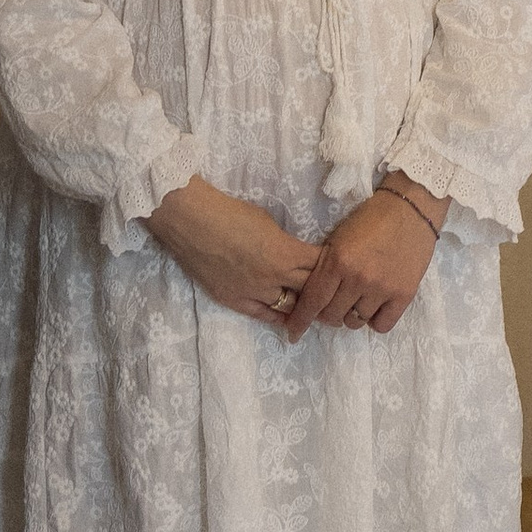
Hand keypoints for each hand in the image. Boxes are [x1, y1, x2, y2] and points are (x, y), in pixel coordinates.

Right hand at [144, 177, 321, 326]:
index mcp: (286, 254)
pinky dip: (280, 316)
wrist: (190, 220)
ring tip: (316, 307)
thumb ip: (286, 244)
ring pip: (290, 307)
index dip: (333, 268)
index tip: (341, 269)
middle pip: (311, 290)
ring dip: (303, 306)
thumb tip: (295, 254)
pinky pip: (264, 315)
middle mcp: (274, 278)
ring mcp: (253, 293)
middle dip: (324, 290)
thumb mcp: (269, 223)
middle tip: (335, 292)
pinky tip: (291, 319)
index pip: (321, 267)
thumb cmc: (229, 212)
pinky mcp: (234, 301)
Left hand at [284, 179, 443, 340]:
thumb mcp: (338, 239)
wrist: (409, 209)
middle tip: (333, 304)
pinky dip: (374, 320)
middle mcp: (358, 278)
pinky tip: (375, 306)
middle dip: (327, 314)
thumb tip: (313, 299)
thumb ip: (325, 268)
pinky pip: (381, 325)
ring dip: (351, 315)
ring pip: (355, 322)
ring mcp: (382, 288)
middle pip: (333, 316)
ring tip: (357, 300)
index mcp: (337, 261)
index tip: (293, 333)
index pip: (313, 300)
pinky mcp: (404, 294)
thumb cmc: (369, 220)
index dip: (301, 320)